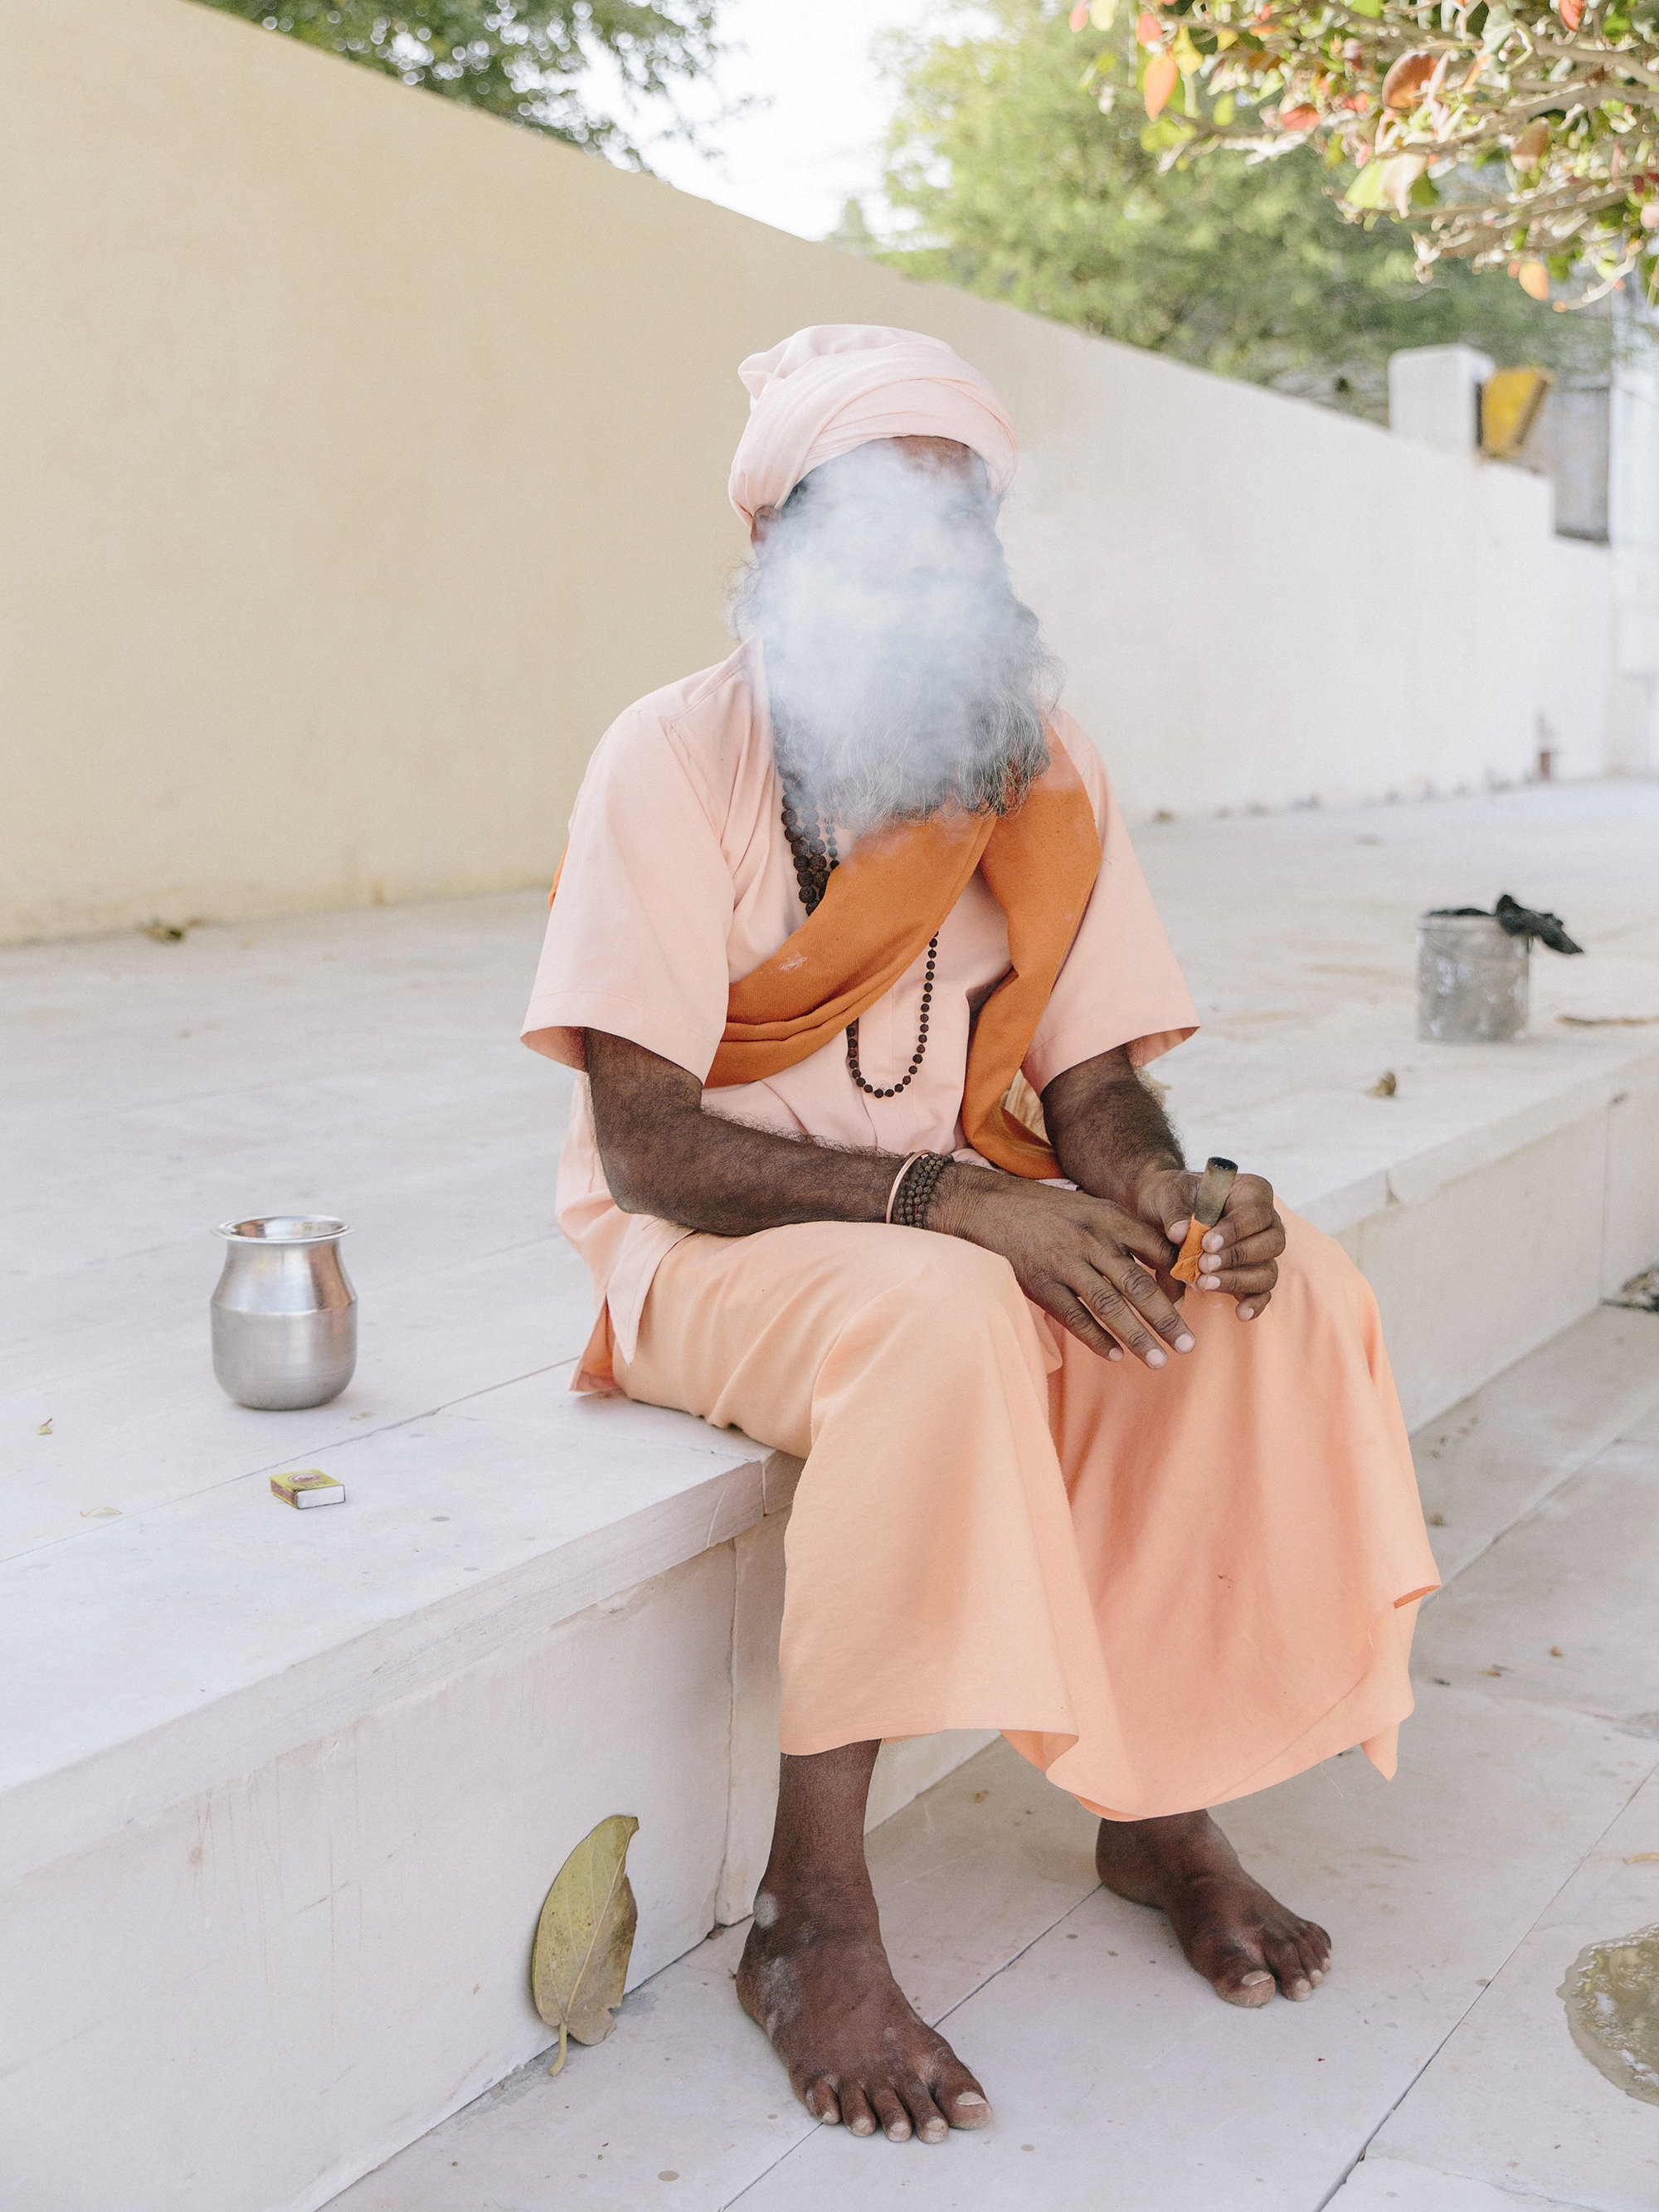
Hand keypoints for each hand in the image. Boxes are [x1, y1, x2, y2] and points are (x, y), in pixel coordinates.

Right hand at [935, 1167, 1196, 1369]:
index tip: (1192, 1301)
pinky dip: (1097, 1339)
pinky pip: (1075, 1318)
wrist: (988, 1206)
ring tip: (1159, 1360)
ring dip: (1138, 1337)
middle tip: (1189, 1345)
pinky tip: (1116, 1356)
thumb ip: (1122, 1231)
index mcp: (1109, 1218)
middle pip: (1138, 1286)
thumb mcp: (1089, 1207)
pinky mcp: (1040, 1284)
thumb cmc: (1044, 1210)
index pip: (1156, 1251)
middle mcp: (1091, 1240)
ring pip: (1110, 1307)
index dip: (1177, 1280)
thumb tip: (1161, 1261)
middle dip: (1168, 1319)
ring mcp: (1065, 1263)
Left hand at [1137, 1164, 1283, 1319]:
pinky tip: (1239, 1312)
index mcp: (1251, 1192)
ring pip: (1268, 1270)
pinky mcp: (1252, 1274)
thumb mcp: (1166, 1195)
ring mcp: (1261, 1250)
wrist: (1162, 1212)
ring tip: (1204, 1284)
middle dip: (1236, 1257)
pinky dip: (1254, 1303)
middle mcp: (1265, 1222)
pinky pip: (1263, 1291)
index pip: (1256, 1212)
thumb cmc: (1170, 1197)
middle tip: (1203, 1264)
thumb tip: (1179, 1233)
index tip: (1206, 1243)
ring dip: (1237, 1280)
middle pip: (1271, 1242)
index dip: (1235, 1230)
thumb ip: (1174, 1211)